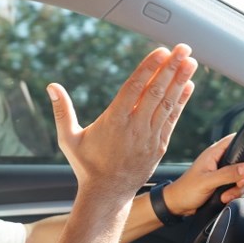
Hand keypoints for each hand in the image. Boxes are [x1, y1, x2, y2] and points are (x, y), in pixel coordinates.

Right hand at [47, 44, 196, 201]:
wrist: (107, 194)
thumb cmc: (86, 166)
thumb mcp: (68, 139)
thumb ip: (62, 111)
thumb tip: (51, 86)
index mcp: (114, 121)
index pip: (135, 88)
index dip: (149, 68)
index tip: (161, 51)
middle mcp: (135, 127)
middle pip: (156, 91)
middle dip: (171, 68)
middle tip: (184, 48)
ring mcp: (149, 137)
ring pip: (168, 104)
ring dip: (180, 81)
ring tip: (191, 62)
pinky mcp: (159, 146)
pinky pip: (172, 119)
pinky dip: (181, 102)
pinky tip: (188, 86)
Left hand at [162, 133, 243, 214]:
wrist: (177, 205)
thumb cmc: (186, 190)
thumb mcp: (207, 182)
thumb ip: (227, 174)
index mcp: (214, 153)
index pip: (237, 140)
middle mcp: (220, 161)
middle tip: (238, 185)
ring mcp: (222, 173)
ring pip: (243, 177)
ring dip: (238, 188)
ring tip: (226, 195)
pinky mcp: (223, 184)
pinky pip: (238, 187)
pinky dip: (235, 194)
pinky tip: (225, 198)